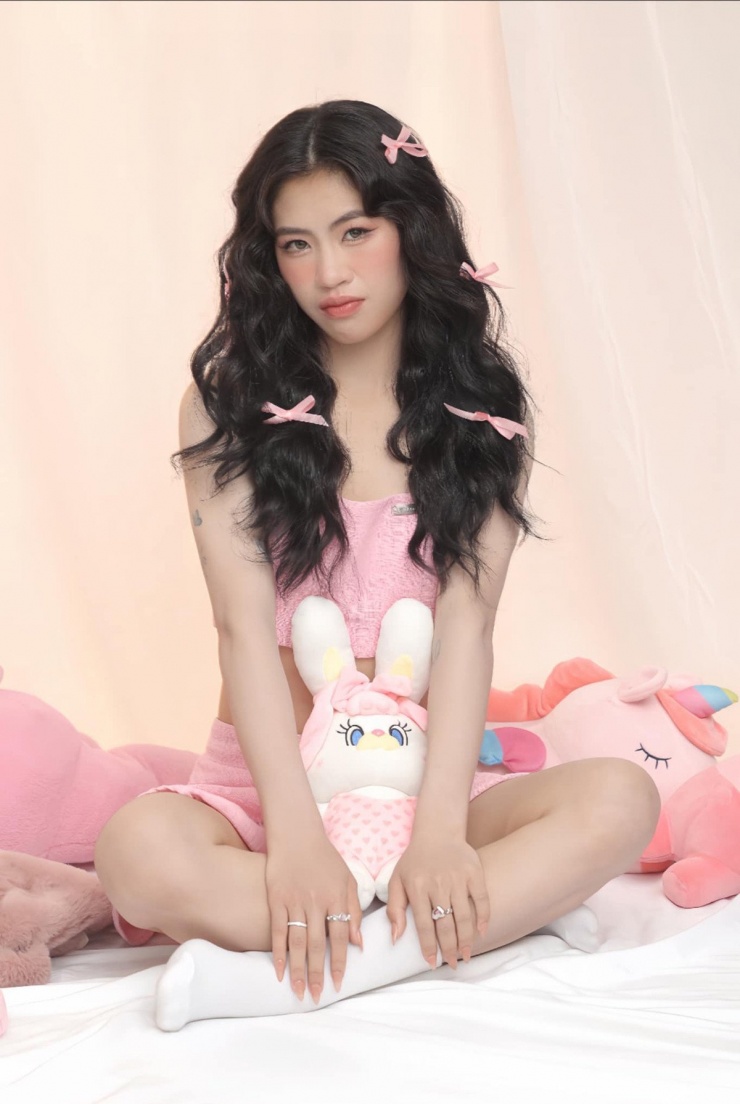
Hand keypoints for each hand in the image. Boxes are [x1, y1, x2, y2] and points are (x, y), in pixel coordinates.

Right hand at [264, 832, 362, 1003]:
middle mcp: (316, 901)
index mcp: (337, 897)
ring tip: (298, 992)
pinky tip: (278, 972)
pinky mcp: (276, 899)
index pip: (339, 937)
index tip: (338, 983)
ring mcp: (294, 901)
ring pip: (296, 942)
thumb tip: (358, 943)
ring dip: (297, 970)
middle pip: (316, 945)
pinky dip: (277, 953)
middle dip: (317, 973)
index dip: (339, 962)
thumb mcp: (347, 880)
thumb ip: (354, 910)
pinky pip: (278, 931)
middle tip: (317, 997)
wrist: (297, 835)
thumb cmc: (325, 859)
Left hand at [385, 832, 489, 967]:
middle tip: (453, 964)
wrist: (437, 832)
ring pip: (464, 916)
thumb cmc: (415, 861)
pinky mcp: (474, 872)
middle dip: (449, 949)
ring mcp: (458, 877)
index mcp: (417, 887)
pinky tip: (481, 932)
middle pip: (446, 924)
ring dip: (467, 939)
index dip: (428, 946)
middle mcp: (438, 883)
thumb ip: (394, 909)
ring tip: (466, 955)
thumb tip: (396, 938)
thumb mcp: (396, 880)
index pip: (424, 924)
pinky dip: (483, 917)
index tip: (432, 962)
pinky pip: (482, 899)